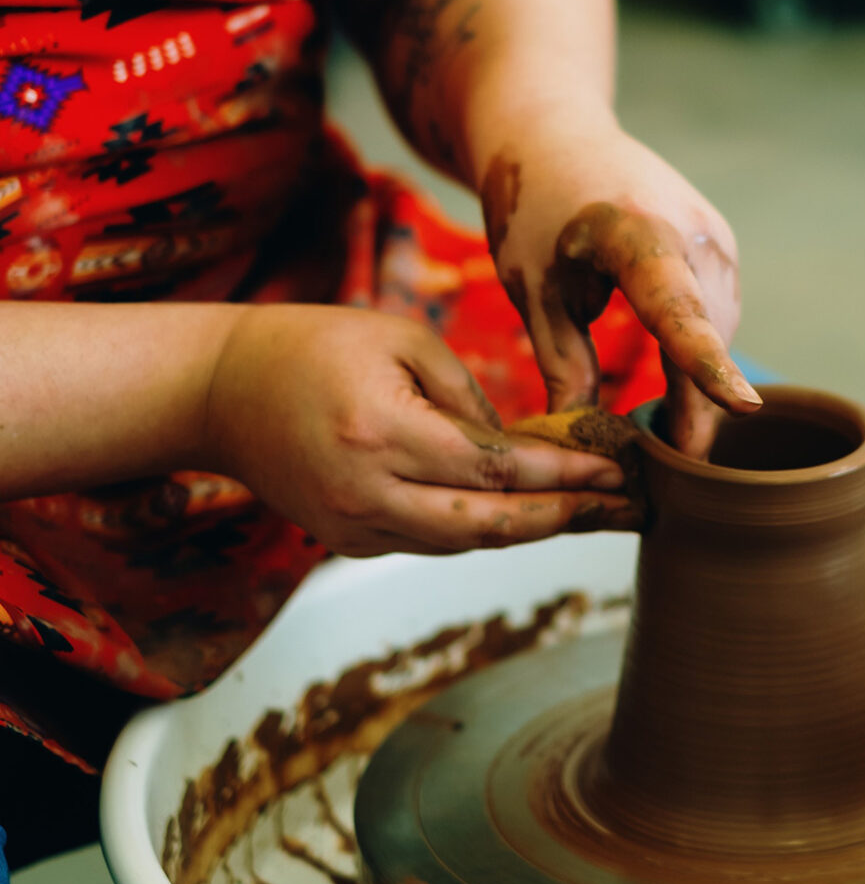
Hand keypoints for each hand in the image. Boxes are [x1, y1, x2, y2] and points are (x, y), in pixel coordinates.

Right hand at [204, 305, 635, 556]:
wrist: (221, 392)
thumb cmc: (312, 346)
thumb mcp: (399, 340)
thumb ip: (467, 397)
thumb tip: (522, 450)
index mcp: (381, 433)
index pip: (497, 468)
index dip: (564, 475)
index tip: (617, 472)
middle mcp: (367, 495)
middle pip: (491, 524)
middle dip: (566, 519)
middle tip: (625, 510)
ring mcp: (354, 528)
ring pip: (465, 543)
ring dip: (531, 530)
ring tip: (590, 514)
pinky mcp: (348, 542)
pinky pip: (432, 542)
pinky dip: (482, 528)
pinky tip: (526, 513)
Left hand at [480, 110, 760, 456]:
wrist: (555, 131)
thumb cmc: (531, 208)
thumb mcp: (532, 290)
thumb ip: (562, 364)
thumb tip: (583, 440)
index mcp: (632, 230)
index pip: (677, 306)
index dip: (707, 362)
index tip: (743, 407)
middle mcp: (690, 228)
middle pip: (707, 335)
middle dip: (697, 406)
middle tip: (671, 469)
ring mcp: (714, 233)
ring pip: (720, 329)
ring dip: (700, 383)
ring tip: (671, 437)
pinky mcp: (720, 243)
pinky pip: (720, 313)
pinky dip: (702, 352)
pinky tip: (680, 387)